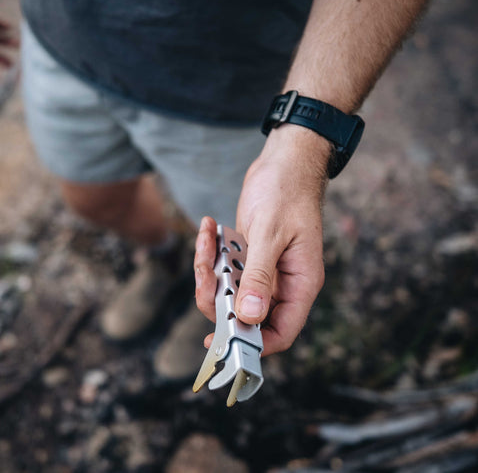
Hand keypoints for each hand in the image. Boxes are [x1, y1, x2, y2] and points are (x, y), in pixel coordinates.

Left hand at [195, 125, 329, 355]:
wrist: (284, 162)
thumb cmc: (287, 191)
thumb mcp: (270, 233)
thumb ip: (259, 276)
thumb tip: (248, 317)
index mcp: (300, 283)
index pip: (280, 332)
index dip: (252, 343)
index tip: (220, 340)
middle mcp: (283, 282)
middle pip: (246, 314)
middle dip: (218, 297)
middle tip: (204, 270)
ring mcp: (264, 269)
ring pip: (230, 291)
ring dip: (210, 269)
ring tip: (207, 236)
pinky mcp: (249, 256)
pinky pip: (224, 268)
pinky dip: (211, 252)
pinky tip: (209, 227)